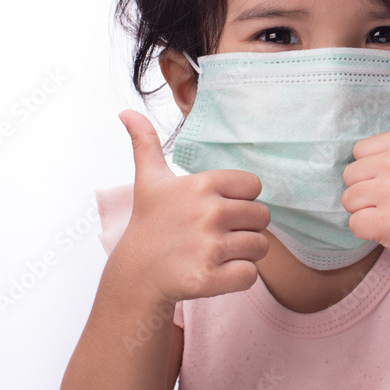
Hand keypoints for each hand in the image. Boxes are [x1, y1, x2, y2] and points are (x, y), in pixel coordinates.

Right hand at [111, 110, 271, 305]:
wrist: (135, 275)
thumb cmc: (150, 223)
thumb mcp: (149, 181)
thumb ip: (146, 143)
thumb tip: (127, 111)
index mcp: (202, 185)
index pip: (254, 187)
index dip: (240, 199)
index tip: (216, 209)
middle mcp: (208, 213)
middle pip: (262, 217)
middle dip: (245, 228)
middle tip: (215, 235)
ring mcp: (209, 247)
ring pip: (260, 246)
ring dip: (243, 253)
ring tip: (214, 253)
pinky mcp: (210, 278)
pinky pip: (250, 274)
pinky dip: (238, 277)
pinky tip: (215, 272)